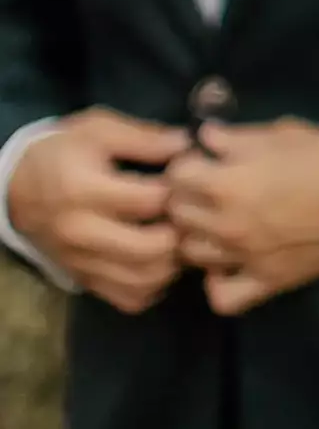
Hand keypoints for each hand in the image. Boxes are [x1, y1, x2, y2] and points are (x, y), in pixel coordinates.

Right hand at [5, 110, 187, 312]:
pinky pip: (129, 298)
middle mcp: (81, 232)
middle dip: (182, 231)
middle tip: (191, 214)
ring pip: (143, 280)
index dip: (182, 190)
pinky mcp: (84, 279)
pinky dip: (154, 284)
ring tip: (179, 236)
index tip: (191, 179)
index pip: (151, 201)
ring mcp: (81, 261)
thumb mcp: (97, 129)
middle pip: (150, 249)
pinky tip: (160, 259)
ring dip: (173, 261)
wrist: (16, 189)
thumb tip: (187, 145)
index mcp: (84, 191)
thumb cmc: (63, 153)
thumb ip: (143, 138)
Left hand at [164, 119, 318, 316]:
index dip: (189, 162)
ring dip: (199, 236)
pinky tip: (229, 266)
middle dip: (188, 197)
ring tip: (219, 225)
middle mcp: (222, 224)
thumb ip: (239, 137)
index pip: (176, 174)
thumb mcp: (286, 133)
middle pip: (176, 214)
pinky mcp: (265, 282)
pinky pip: (222, 297)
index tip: (207, 160)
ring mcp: (241, 258)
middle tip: (210, 189)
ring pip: (190, 253)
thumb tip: (206, 138)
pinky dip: (218, 283)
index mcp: (225, 183)